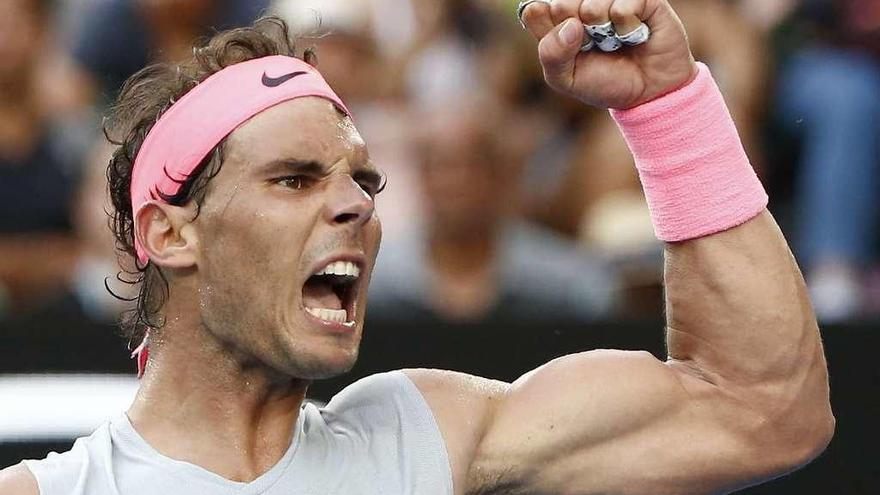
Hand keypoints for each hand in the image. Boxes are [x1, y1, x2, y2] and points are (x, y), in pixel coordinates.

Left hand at [521, 0, 697, 108]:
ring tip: (615, 41)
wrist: (648, 93)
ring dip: (603, 31)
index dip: (547, 28)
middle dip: (576, 33)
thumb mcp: (567, 79)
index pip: (535, 11)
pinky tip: (634, 34)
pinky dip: (626, 28)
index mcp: (559, 21)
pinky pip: (622, 6)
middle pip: (561, 3)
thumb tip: (569, 24)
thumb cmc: (606, 83)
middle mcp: (583, 3)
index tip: (565, 46)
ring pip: (591, 3)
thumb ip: (551, 53)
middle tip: (593, 45)